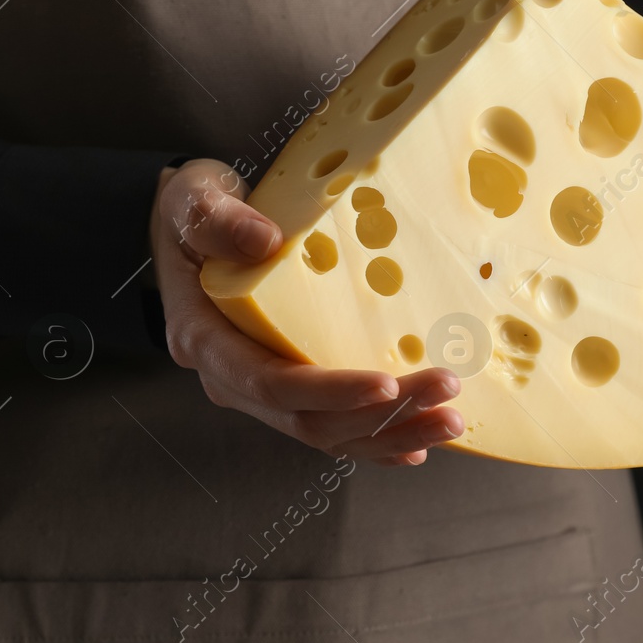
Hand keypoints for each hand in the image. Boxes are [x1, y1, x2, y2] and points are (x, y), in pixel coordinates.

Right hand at [150, 159, 463, 465]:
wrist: (194, 225)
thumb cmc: (194, 211)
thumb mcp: (192, 200)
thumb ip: (218, 221)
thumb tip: (266, 241)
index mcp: (206, 339)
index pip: (271, 383)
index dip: (330, 391)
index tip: (386, 384)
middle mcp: (231, 377)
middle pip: (309, 419)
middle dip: (382, 416)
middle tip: (446, 394)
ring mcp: (260, 388)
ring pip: (329, 431)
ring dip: (392, 433)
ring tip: (450, 420)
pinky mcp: (287, 386)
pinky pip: (333, 426)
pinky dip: (377, 438)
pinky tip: (419, 442)